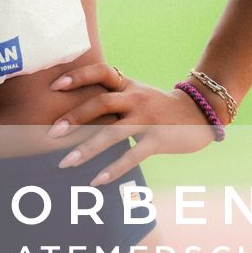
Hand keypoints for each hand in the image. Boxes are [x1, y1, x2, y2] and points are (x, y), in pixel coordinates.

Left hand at [45, 60, 216, 184]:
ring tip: (65, 163)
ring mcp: (148, 119)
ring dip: (86, 149)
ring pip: (112, 133)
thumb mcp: (137, 94)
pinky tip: (96, 180)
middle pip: (101, 103)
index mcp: (128, 84)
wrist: (200, 113)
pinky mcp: (158, 139)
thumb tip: (75, 110)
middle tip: (51, 132)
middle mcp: (136, 98)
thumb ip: (112, 97)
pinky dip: (113, 169)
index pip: (100, 72)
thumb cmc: (159, 106)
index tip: (54, 86)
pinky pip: (132, 155)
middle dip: (74, 118)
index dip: (77, 76)